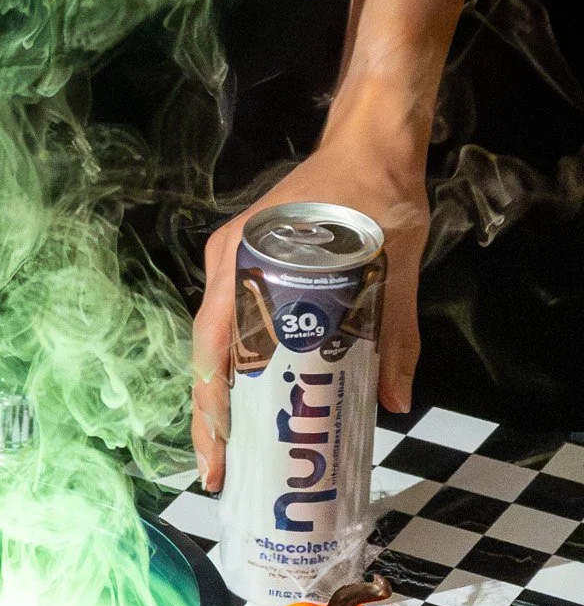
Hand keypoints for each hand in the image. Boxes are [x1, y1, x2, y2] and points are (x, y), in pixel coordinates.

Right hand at [192, 96, 431, 492]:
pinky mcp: (248, 260)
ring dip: (224, 391)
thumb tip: (396, 402)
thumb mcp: (397, 267)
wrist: (373, 136)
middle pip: (208, 354)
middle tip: (225, 469)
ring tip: (238, 443)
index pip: (215, 350)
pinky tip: (258, 393)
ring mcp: (233, 261)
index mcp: (248, 263)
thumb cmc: (377, 194)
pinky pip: (235, 321)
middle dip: (212, 416)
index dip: (210, 411)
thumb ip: (396, 334)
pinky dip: (240, 361)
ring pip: (219, 341)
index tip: (214, 460)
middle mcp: (227, 264)